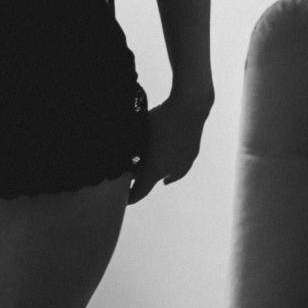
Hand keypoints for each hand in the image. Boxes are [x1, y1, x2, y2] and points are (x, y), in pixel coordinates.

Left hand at [127, 89, 211, 203]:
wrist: (190, 107)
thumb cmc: (160, 118)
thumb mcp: (139, 132)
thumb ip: (128, 146)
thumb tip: (116, 153)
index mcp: (155, 168)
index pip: (140, 191)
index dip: (131, 197)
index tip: (124, 200)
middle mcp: (170, 170)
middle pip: (152, 180)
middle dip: (141, 179)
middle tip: (131, 176)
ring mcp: (183, 163)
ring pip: (168, 175)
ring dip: (158, 175)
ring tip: (153, 177)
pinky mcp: (191, 154)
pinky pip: (180, 168)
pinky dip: (172, 171)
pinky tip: (171, 172)